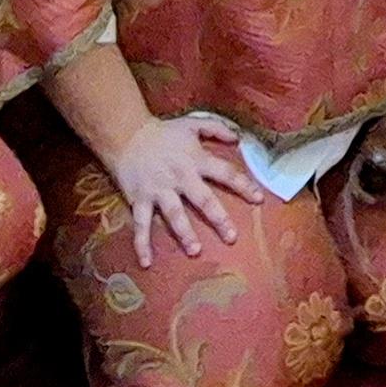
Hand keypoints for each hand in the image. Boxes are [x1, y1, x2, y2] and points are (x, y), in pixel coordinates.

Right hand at [105, 109, 261, 266]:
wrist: (126, 135)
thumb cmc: (163, 133)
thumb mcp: (192, 124)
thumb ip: (217, 129)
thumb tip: (239, 139)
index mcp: (196, 160)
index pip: (225, 173)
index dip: (243, 185)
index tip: (259, 200)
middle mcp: (180, 177)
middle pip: (203, 200)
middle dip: (218, 219)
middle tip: (231, 237)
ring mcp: (159, 190)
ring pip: (174, 215)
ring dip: (185, 233)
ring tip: (196, 251)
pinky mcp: (139, 199)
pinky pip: (141, 224)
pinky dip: (142, 244)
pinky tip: (146, 262)